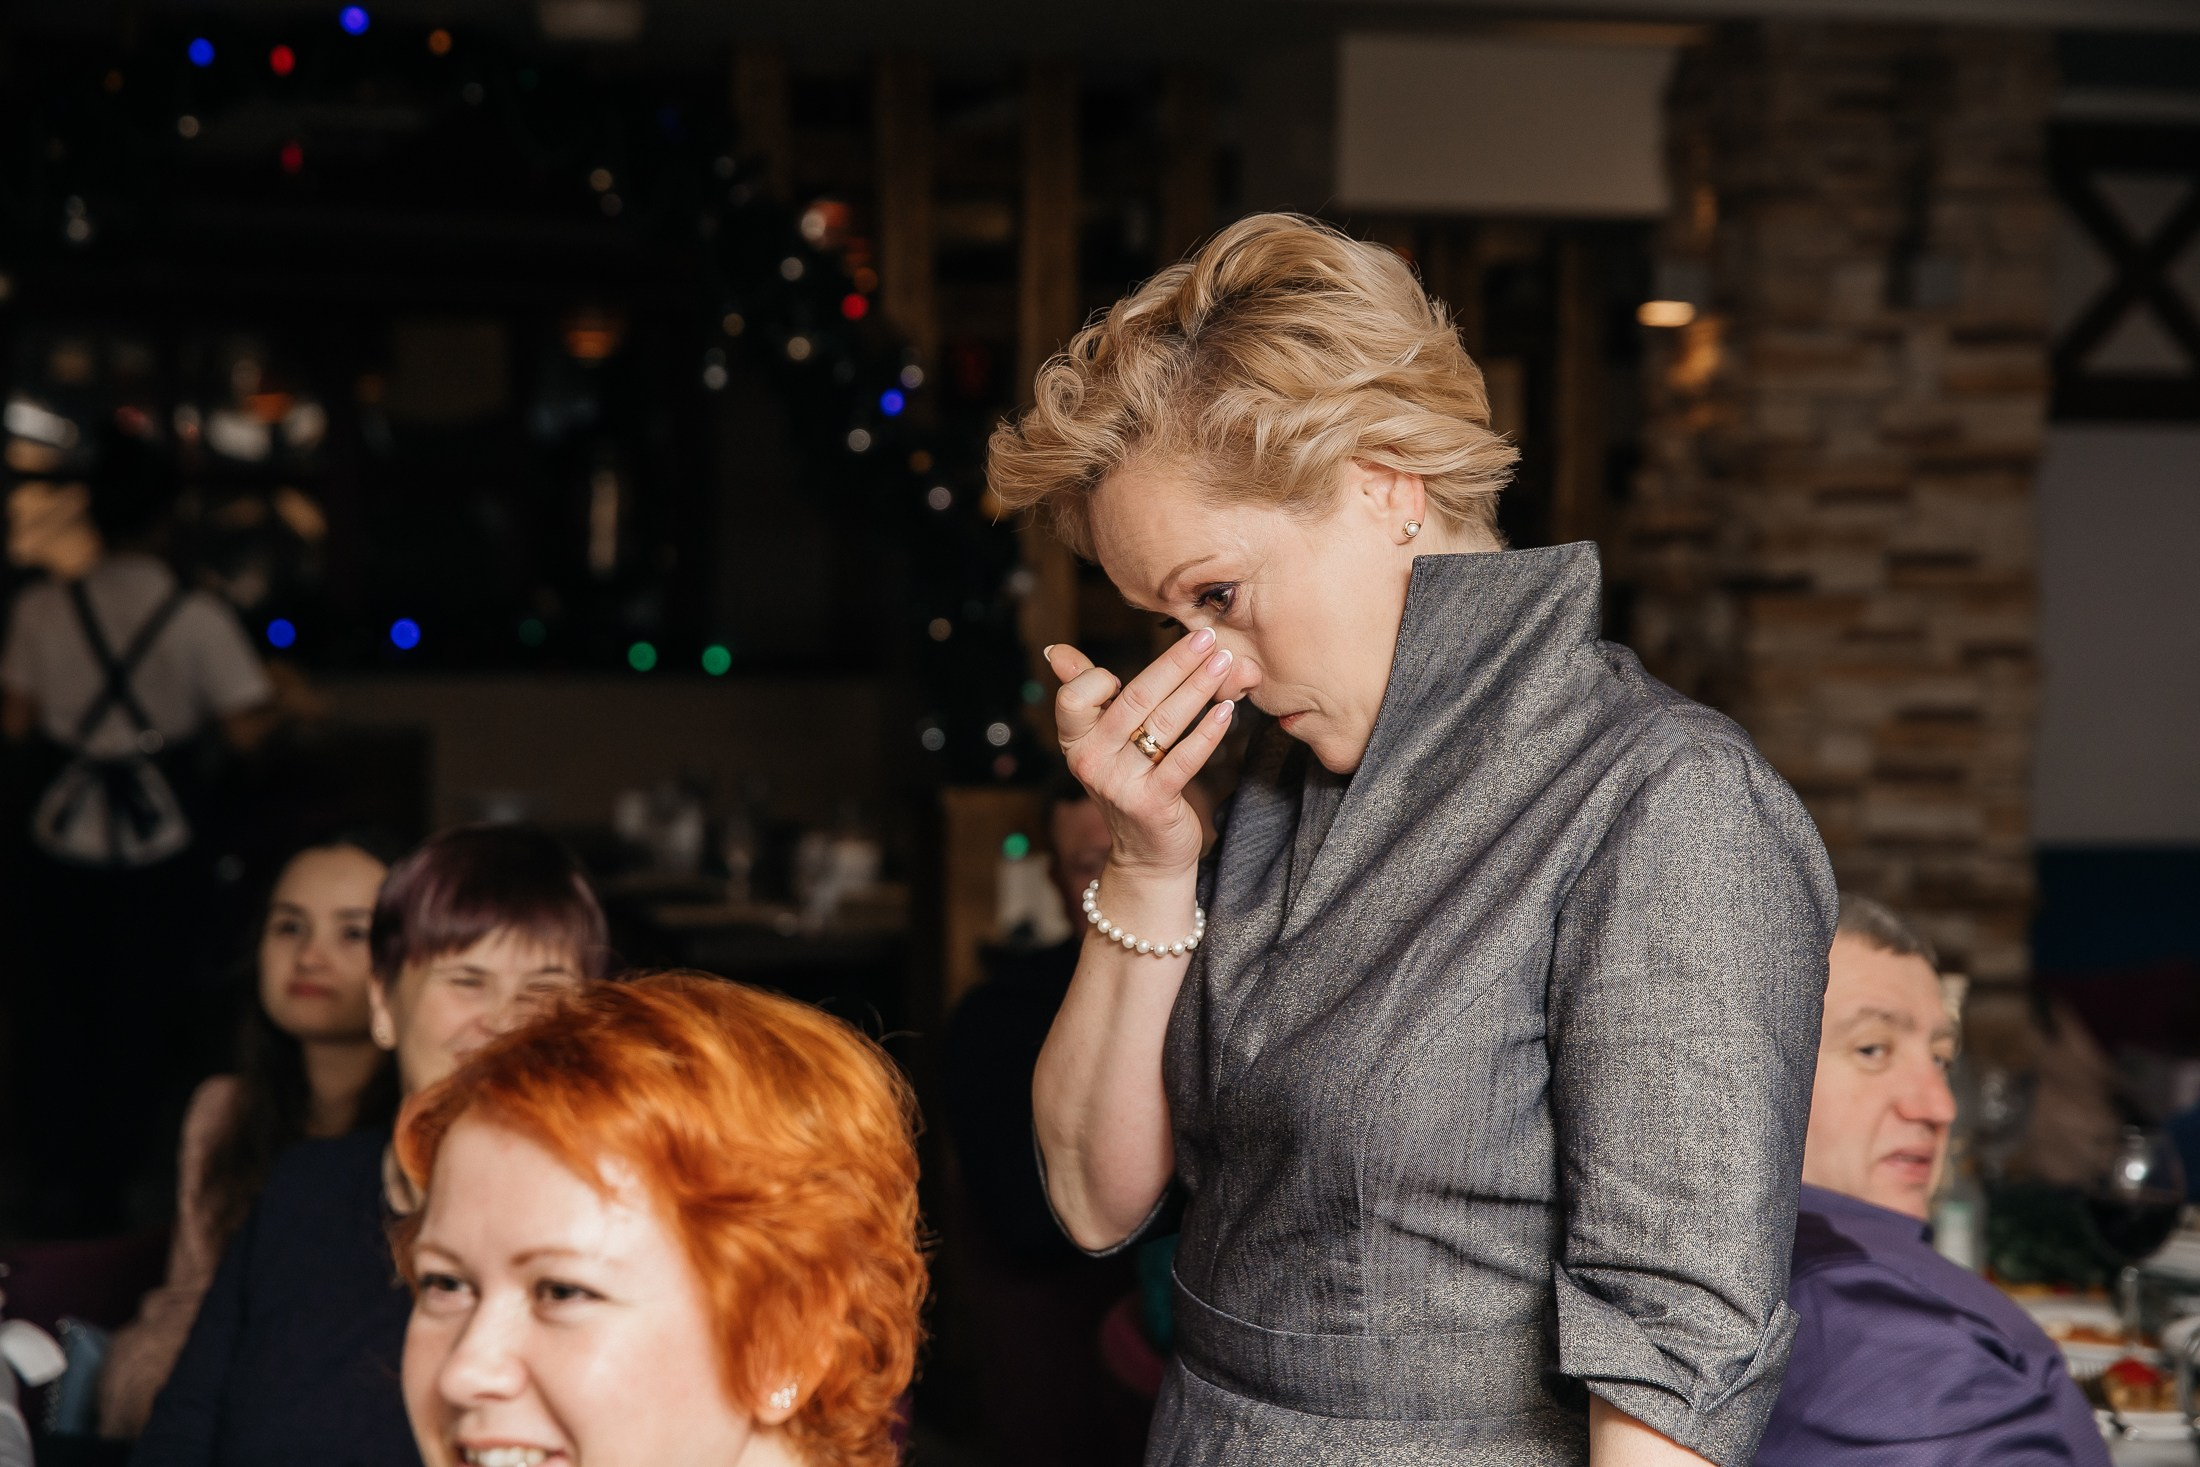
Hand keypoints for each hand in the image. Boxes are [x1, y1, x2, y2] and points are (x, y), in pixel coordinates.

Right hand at [1045, 629, 1235, 878]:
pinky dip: (1208, 732)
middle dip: (1175, 663)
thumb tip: (1057, 652)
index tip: (1127, 665)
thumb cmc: (1128, 783)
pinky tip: (1227, 710)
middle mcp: (1092, 761)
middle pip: (1135, 699)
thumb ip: (1082, 693)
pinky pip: (1185, 759)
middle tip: (1206, 637)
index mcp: (1075, 741)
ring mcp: (1121, 784)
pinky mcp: (1153, 803)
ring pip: (1164, 722)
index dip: (1098, 678)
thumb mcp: (1098, 741)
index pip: (1074, 698)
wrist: (1147, 853)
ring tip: (1224, 663)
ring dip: (1199, 687)